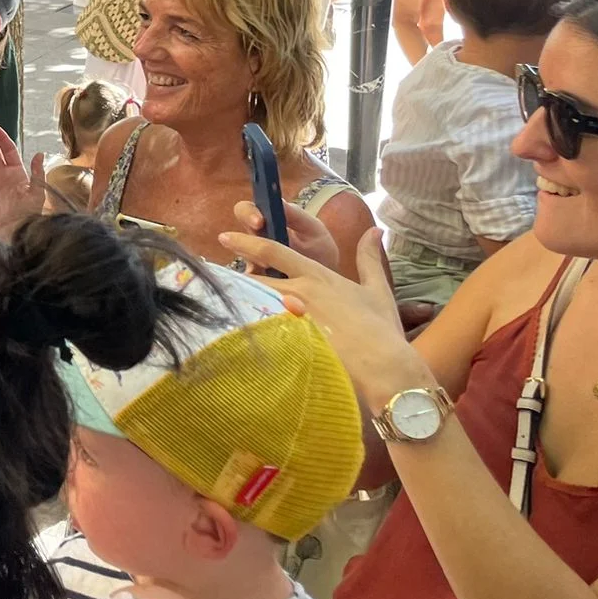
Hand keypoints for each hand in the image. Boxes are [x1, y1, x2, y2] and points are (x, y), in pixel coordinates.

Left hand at [218, 226, 430, 403]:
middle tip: (212, 273)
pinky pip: (256, 331)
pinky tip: (229, 332)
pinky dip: (242, 327)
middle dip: (233, 274)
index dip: (247, 242)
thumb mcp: (378, 289)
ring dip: (236, 299)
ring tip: (220, 301)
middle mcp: (299, 292)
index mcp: (317, 276)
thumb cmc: (382, 330)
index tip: (226, 237)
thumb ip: (370, 259)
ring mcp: (290, 319)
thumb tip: (374, 231)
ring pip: (251, 301)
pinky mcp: (287, 343)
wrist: (385, 368)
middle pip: (253, 277)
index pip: (273, 252)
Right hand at [230, 197, 341, 271]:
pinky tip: (266, 285)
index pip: (247, 210)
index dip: (249, 214)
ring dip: (252, 262)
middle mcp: (256, 239)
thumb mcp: (313, 230)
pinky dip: (254, 282)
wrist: (326, 282)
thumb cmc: (319, 250)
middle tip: (260, 250)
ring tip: (270, 268)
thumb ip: (296, 215)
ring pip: (240, 259)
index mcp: (267, 221)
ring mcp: (254, 260)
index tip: (259, 222)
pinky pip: (247, 280)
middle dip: (244, 241)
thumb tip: (278, 201)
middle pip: (235, 234)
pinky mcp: (257, 280)